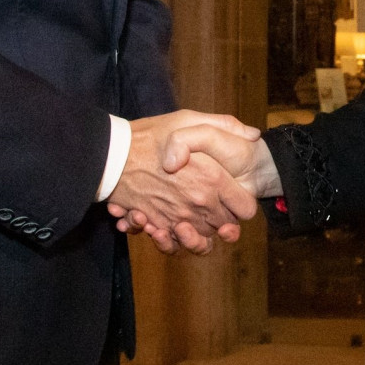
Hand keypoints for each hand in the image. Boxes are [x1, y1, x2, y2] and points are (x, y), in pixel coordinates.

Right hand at [106, 111, 259, 255]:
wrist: (111, 155)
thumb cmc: (151, 135)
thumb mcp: (190, 119)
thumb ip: (226, 125)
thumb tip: (253, 136)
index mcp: (213, 177)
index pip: (246, 208)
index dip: (243, 203)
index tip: (234, 195)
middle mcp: (199, 202)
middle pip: (225, 226)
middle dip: (223, 218)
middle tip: (213, 203)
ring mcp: (179, 217)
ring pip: (202, 240)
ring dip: (200, 233)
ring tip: (191, 218)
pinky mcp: (159, 226)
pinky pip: (175, 244)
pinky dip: (174, 240)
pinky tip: (169, 225)